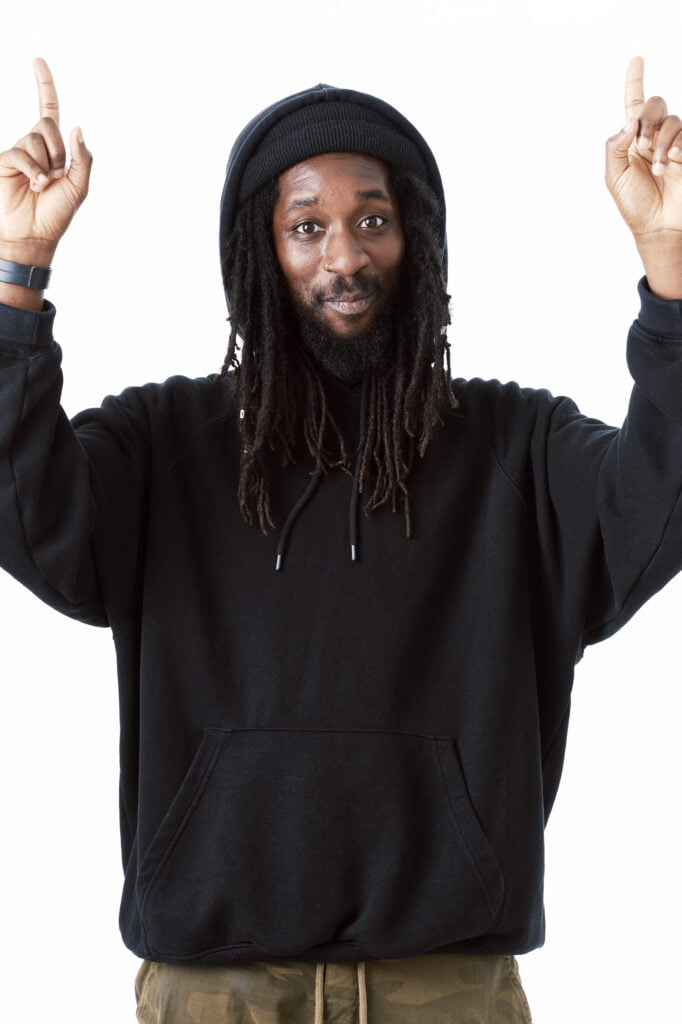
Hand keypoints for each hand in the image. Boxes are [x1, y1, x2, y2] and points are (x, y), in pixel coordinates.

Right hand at [0, 58, 91, 265]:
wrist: (33, 236)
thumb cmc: (56, 214)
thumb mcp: (79, 187)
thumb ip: (83, 158)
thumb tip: (77, 127)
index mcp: (55, 149)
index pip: (48, 109)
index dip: (44, 85)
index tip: (37, 60)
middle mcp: (36, 146)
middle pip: (48, 124)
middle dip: (57, 149)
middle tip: (55, 175)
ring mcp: (20, 153)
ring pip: (35, 138)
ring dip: (45, 164)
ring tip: (43, 186)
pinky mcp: (6, 162)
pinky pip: (21, 153)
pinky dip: (32, 170)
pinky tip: (34, 185)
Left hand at [605, 57, 681, 296]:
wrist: (657, 227)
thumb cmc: (634, 205)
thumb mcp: (614, 177)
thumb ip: (615, 146)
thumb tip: (629, 122)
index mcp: (630, 140)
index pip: (632, 104)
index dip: (635, 81)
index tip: (637, 59)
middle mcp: (652, 137)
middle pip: (656, 104)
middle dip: (647, 118)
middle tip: (641, 144)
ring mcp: (672, 144)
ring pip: (672, 120)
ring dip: (661, 141)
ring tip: (658, 167)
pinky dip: (676, 145)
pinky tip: (671, 163)